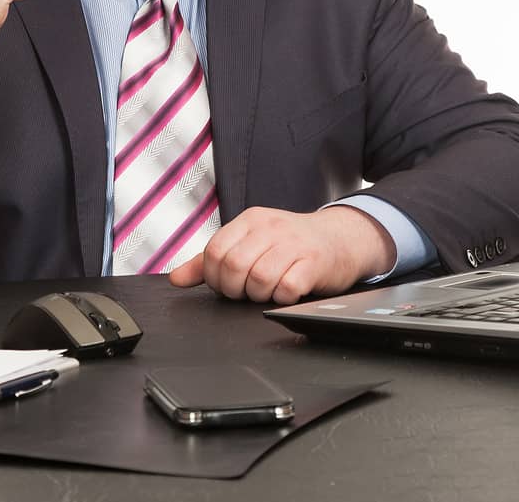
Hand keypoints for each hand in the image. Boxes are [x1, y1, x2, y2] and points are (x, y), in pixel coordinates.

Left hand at [167, 206, 396, 303]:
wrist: (342, 238)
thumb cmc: (293, 244)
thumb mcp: (251, 243)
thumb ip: (210, 261)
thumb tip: (176, 279)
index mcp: (251, 220)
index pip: (214, 251)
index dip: (215, 277)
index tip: (228, 284)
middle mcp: (271, 227)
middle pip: (233, 268)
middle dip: (236, 289)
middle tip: (249, 291)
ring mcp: (294, 243)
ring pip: (258, 280)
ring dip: (260, 295)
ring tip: (270, 290)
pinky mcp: (314, 262)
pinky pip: (287, 289)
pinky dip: (283, 298)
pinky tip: (288, 292)